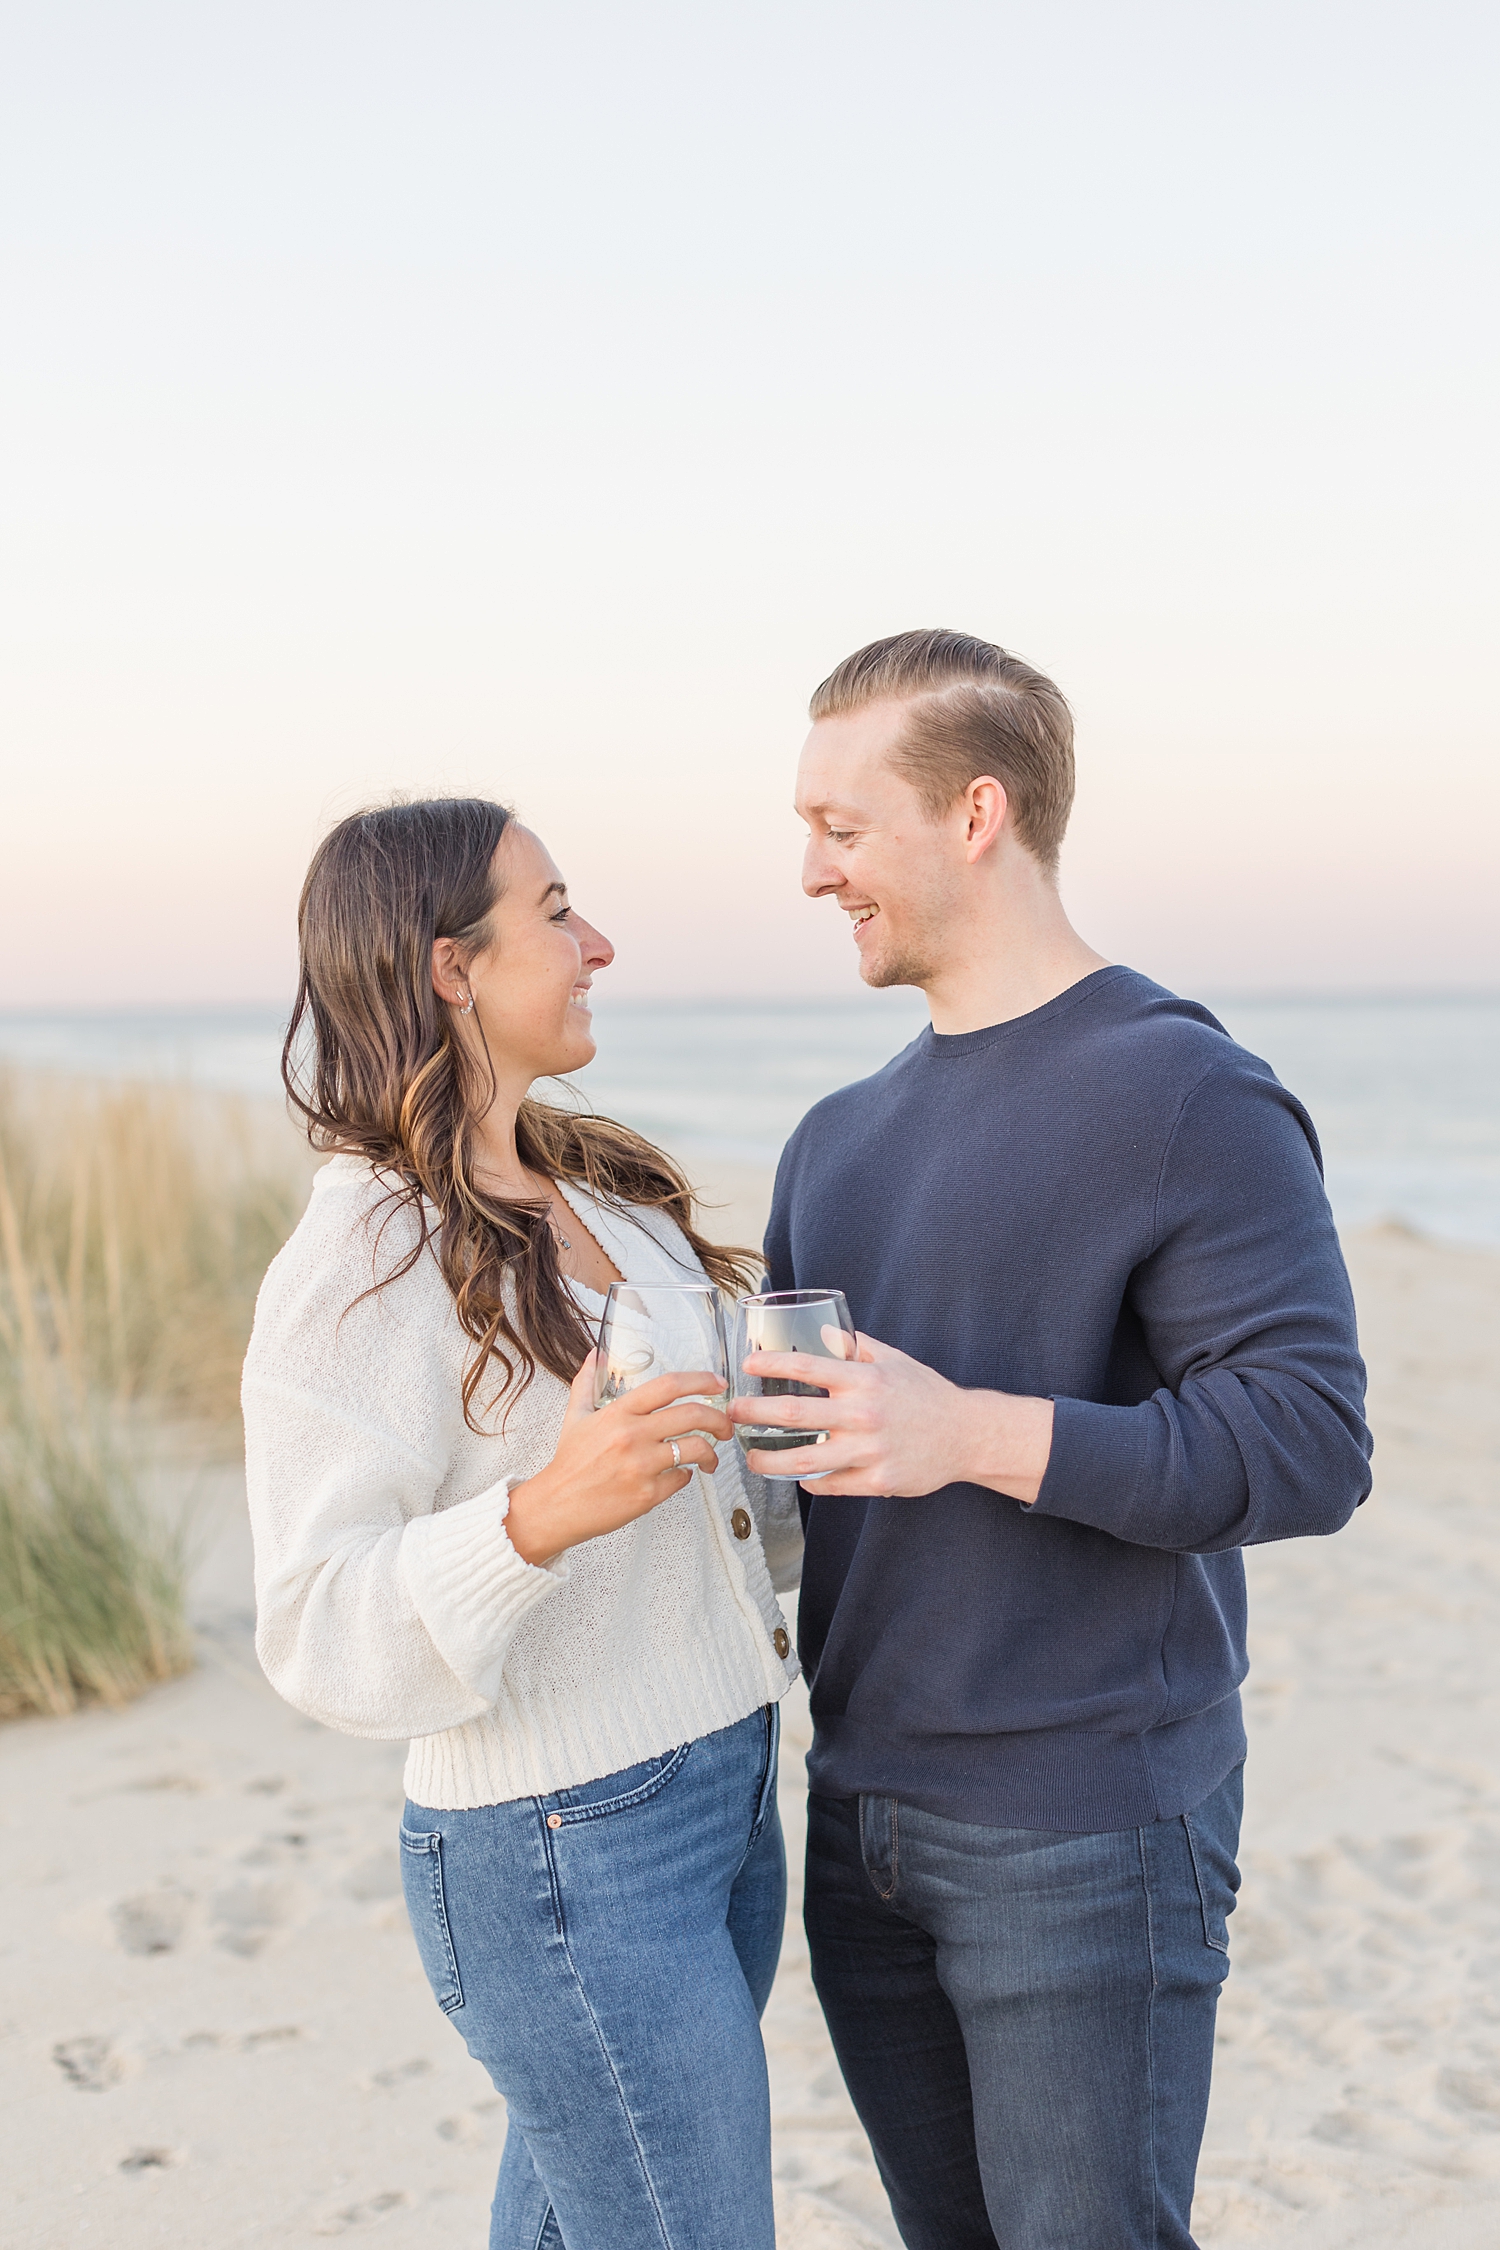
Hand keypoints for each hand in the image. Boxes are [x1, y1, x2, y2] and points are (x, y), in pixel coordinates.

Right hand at [506, 1354, 731, 1565]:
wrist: (557, 1506)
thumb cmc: (569, 1463)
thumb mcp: (575, 1417)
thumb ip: (586, 1383)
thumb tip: (594, 1355)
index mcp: (619, 1412)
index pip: (669, 1385)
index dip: (700, 1380)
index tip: (718, 1383)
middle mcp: (632, 1435)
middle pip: (693, 1415)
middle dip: (720, 1419)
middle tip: (726, 1426)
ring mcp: (642, 1465)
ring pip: (696, 1448)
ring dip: (711, 1453)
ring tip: (709, 1459)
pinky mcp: (647, 1494)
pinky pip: (682, 1479)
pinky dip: (686, 1476)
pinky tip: (678, 1475)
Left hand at [726, 1331, 1053, 1501]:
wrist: (966, 1435)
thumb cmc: (926, 1394)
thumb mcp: (894, 1360)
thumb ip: (856, 1347)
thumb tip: (823, 1330)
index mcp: (865, 1380)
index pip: (809, 1369)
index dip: (773, 1366)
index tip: (747, 1367)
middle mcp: (864, 1415)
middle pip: (795, 1416)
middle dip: (755, 1415)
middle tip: (730, 1414)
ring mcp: (870, 1450)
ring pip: (806, 1460)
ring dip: (769, 1461)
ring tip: (750, 1458)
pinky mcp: (878, 1480)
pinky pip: (832, 1484)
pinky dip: (810, 1481)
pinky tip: (796, 1475)